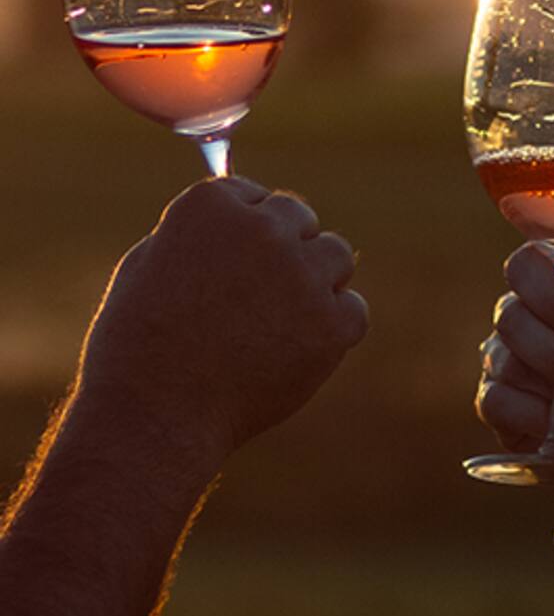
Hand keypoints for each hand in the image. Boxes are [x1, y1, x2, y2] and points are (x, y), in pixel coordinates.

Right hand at [77, 177, 368, 469]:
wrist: (153, 419)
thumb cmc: (138, 348)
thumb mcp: (148, 266)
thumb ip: (201, 232)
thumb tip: (244, 212)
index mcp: (212, 205)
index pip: (253, 196)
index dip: (241, 234)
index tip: (226, 267)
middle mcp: (264, 229)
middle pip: (299, 217)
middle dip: (283, 249)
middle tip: (254, 298)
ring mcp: (302, 274)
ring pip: (336, 255)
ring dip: (315, 281)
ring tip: (273, 326)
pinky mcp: (332, 322)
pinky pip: (353, 308)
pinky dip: (332, 329)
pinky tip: (295, 352)